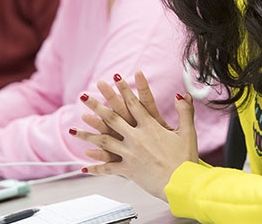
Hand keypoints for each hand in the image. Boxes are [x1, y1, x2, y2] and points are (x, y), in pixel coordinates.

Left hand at [73, 73, 198, 200]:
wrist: (181, 183)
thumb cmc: (185, 159)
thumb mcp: (188, 132)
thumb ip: (185, 111)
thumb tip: (183, 94)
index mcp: (150, 126)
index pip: (133, 103)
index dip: (124, 90)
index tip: (115, 78)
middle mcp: (136, 137)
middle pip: (112, 118)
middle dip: (96, 105)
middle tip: (84, 96)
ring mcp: (129, 154)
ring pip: (104, 141)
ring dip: (87, 134)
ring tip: (74, 129)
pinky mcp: (128, 170)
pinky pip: (108, 167)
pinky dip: (96, 166)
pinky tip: (84, 165)